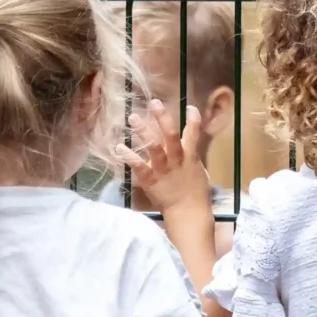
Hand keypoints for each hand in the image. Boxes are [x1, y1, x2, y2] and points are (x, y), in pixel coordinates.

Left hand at [123, 101, 214, 216]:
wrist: (187, 213)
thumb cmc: (195, 191)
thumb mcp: (198, 170)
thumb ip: (190, 154)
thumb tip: (187, 140)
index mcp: (190, 157)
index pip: (194, 135)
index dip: (193, 121)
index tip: (190, 107)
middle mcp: (176, 160)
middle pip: (171, 136)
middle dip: (163, 118)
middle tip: (154, 102)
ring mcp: (163, 170)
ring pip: (153, 147)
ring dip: (143, 131)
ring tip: (133, 117)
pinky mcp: (150, 180)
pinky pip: (138, 166)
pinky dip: (128, 156)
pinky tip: (119, 147)